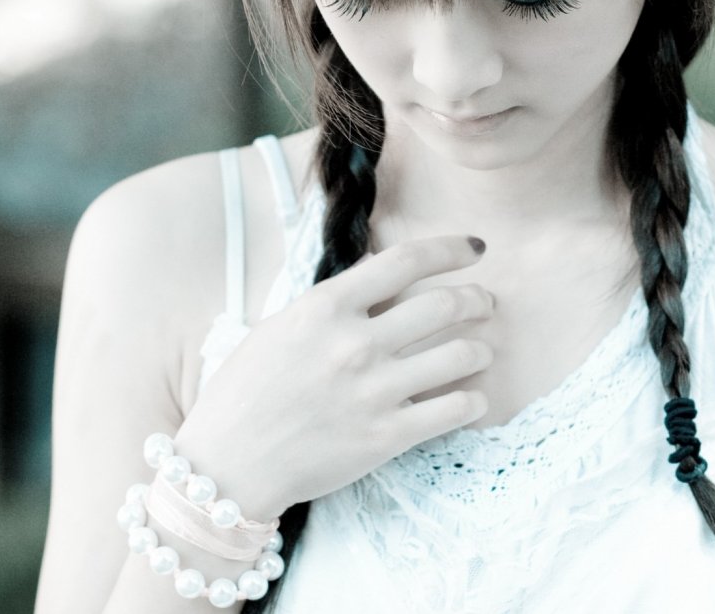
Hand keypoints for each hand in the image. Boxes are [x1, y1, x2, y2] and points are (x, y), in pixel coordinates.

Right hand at [173, 235, 493, 520]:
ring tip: (481, 350)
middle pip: (445, 304)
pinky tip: (471, 397)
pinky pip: (455, 410)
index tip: (472, 249)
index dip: (449, 249)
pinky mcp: (387, 437)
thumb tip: (377, 271)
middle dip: (477, 299)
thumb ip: (331, 303)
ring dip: (481, 348)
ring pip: (461, 355)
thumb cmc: (245, 393)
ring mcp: (375, 391)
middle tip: (485, 302)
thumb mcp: (280, 328)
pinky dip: (473, 400)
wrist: (230, 465)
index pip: (405, 262)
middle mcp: (355, 343)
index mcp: (325, 308)